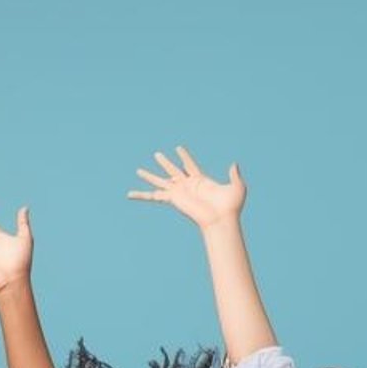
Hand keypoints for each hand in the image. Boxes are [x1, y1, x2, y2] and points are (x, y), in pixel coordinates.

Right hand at [129, 146, 244, 228]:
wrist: (222, 219)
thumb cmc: (230, 206)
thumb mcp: (237, 187)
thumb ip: (235, 175)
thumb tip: (234, 164)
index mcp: (200, 181)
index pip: (189, 165)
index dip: (184, 157)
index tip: (179, 148)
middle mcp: (187, 186)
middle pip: (173, 170)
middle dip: (166, 163)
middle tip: (157, 154)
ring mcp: (179, 192)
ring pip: (161, 180)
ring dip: (150, 175)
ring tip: (138, 170)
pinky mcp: (173, 199)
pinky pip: (154, 196)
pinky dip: (142, 195)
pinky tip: (130, 194)